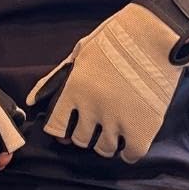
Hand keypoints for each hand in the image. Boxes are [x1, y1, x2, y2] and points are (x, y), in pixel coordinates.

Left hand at [26, 0, 188, 163]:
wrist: (156, 34)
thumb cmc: (116, 37)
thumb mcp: (80, 53)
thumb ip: (54, 79)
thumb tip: (32, 100)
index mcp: (73, 90)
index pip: (56, 127)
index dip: (62, 129)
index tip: (69, 126)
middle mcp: (91, 110)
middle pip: (80, 140)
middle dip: (85, 133)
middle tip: (96, 123)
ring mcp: (116, 122)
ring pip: (103, 149)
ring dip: (106, 142)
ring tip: (115, 128)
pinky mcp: (142, 130)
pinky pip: (129, 154)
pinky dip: (128, 151)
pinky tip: (130, 139)